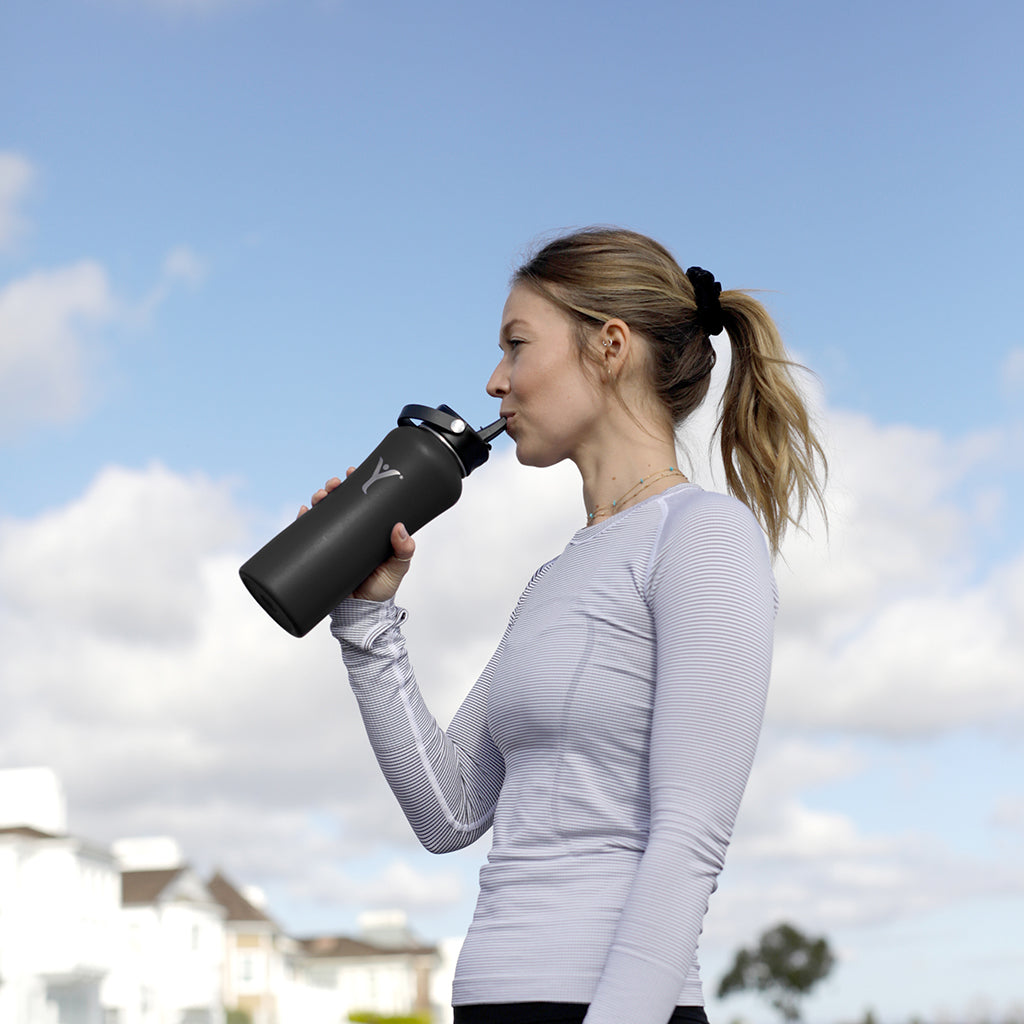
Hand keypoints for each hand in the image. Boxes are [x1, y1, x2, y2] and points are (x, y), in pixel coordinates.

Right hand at [297, 473, 415, 602]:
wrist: (362, 613)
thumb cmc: (383, 588)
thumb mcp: (398, 567)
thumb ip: (403, 550)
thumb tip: (399, 528)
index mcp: (369, 528)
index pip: (362, 499)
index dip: (356, 482)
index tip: (353, 471)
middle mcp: (350, 530)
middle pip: (339, 501)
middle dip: (333, 488)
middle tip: (333, 485)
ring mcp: (334, 541)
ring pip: (323, 513)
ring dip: (318, 499)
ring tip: (319, 496)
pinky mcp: (319, 554)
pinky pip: (306, 534)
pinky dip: (303, 521)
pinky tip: (302, 512)